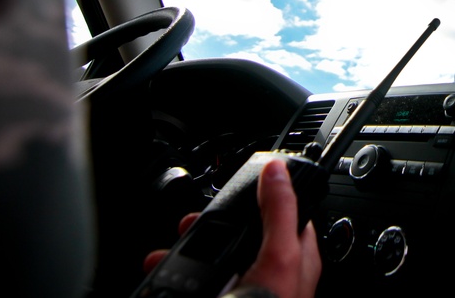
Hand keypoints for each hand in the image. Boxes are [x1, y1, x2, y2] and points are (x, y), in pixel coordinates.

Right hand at [143, 158, 321, 297]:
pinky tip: (159, 278)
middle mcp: (268, 276)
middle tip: (189, 224)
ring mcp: (241, 292)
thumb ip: (279, 212)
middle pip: (238, 235)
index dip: (262, 194)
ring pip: (209, 260)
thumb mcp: (279, 259)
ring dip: (182, 254)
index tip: (236, 183)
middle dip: (208, 227)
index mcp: (294, 259)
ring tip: (162, 256)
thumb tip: (279, 169)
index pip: (284, 212)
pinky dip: (171, 281)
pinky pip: (189, 284)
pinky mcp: (217, 297)